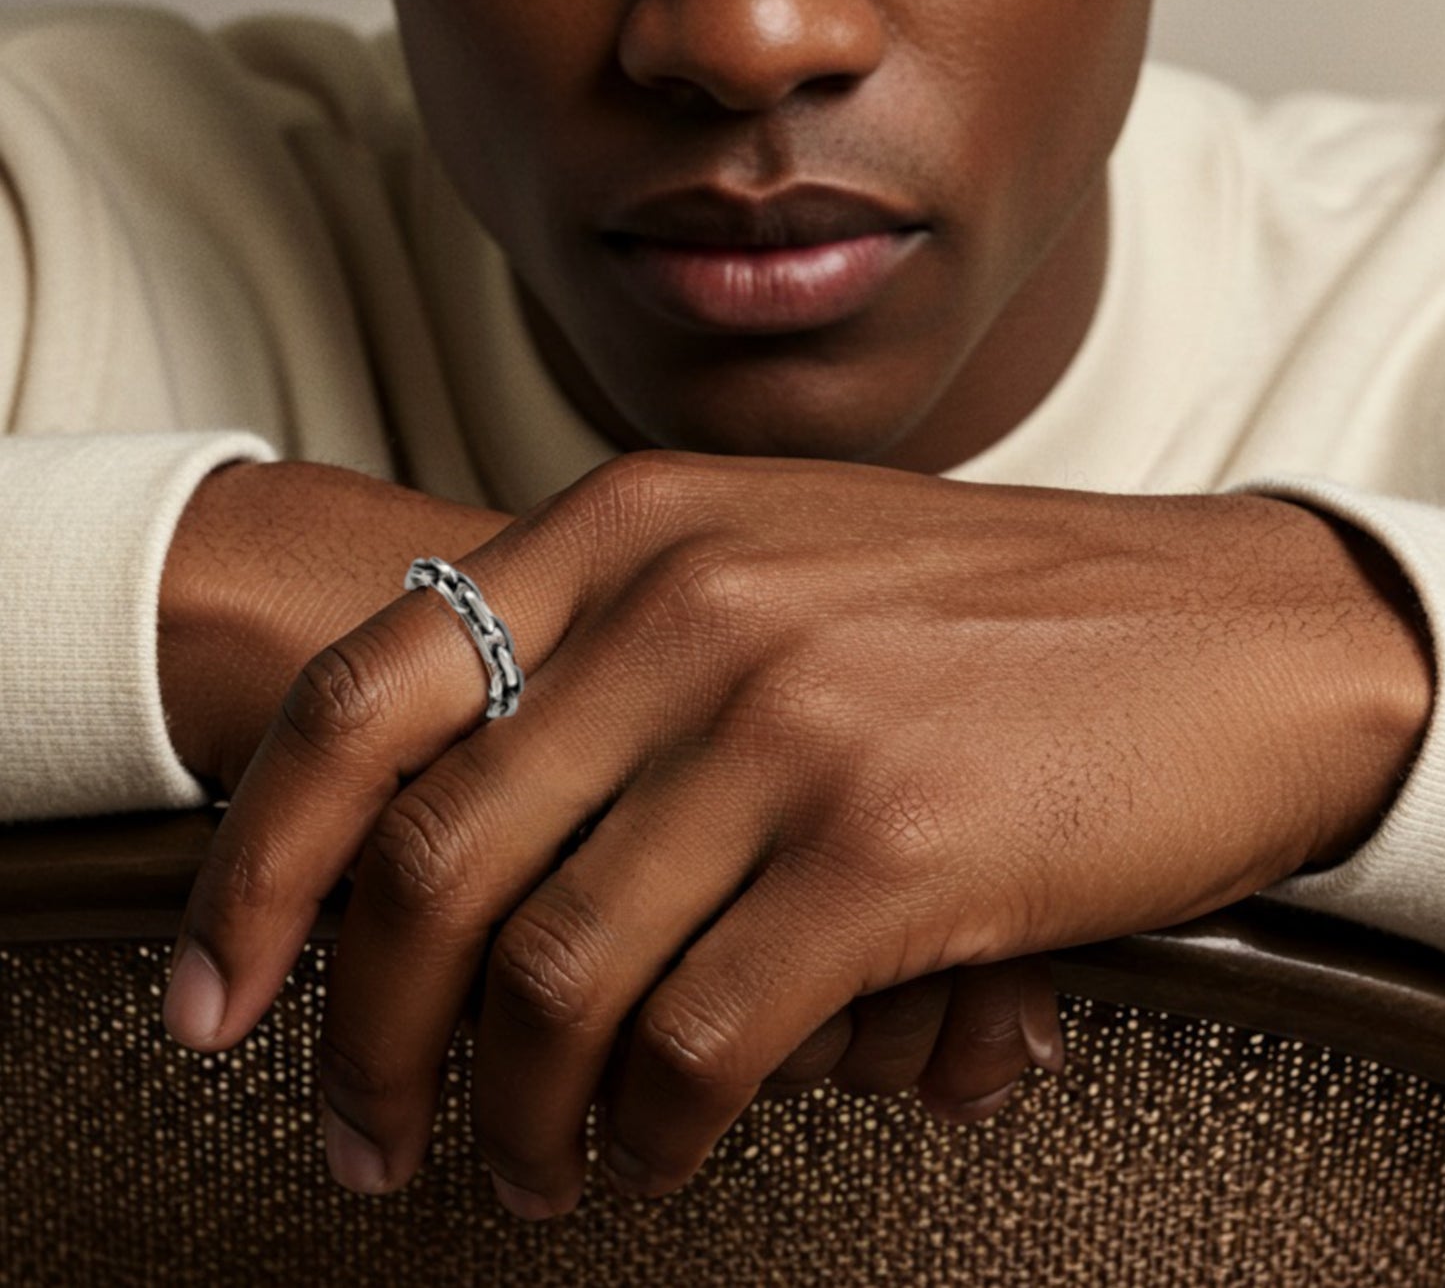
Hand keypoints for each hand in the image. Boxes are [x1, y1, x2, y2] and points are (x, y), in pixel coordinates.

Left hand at [160, 458, 1059, 1135]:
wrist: (1234, 630)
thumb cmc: (996, 613)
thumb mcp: (775, 559)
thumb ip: (617, 652)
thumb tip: (461, 817)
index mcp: (636, 528)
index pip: (364, 694)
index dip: (258, 859)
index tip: (218, 989)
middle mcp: (691, 610)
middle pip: (429, 860)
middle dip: (361, 1037)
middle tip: (358, 1133)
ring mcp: (790, 727)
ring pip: (552, 979)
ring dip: (510, 1113)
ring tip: (524, 1167)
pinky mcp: (892, 853)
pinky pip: (698, 1043)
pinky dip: (653, 1134)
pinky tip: (659, 1152)